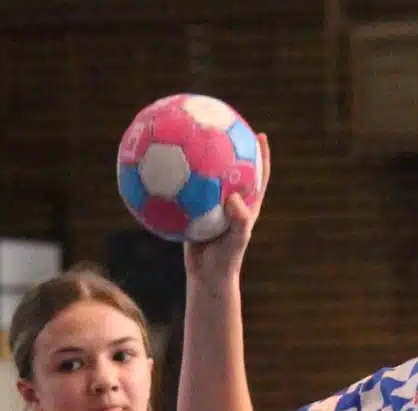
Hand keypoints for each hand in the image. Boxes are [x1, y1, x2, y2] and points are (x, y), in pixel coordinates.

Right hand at [184, 132, 268, 286]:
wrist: (207, 277)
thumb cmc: (226, 262)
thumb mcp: (235, 242)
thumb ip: (238, 221)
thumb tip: (233, 198)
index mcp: (246, 203)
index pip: (257, 173)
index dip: (259, 154)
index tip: (258, 134)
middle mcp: (229, 200)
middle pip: (229, 166)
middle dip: (224, 145)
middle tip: (218, 125)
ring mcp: (210, 205)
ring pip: (203, 177)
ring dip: (194, 159)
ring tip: (184, 138)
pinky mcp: (192, 211)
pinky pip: (182, 192)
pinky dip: (173, 183)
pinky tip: (158, 171)